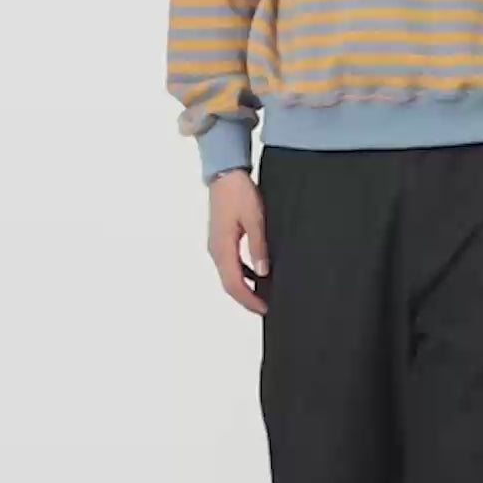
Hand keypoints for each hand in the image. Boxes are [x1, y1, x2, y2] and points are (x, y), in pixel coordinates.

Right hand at [208, 169, 268, 314]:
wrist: (225, 173)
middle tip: (266, 307)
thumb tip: (262, 273)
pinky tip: (256, 275)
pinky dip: (241, 275)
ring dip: (244, 288)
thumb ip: (258, 247)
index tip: (265, 309)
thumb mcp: (255, 219)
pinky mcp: (220, 239)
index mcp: (222, 247)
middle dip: (246, 299)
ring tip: (263, 295)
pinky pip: (229, 264)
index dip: (249, 300)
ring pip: (228, 275)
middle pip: (229, 284)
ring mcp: (216, 245)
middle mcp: (215, 250)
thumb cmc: (239, 192)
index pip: (234, 284)